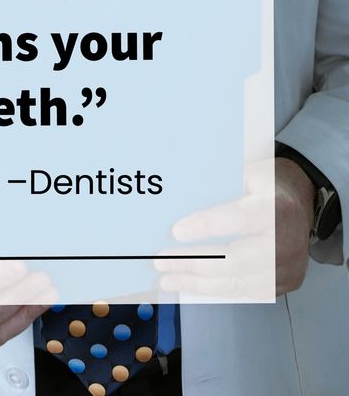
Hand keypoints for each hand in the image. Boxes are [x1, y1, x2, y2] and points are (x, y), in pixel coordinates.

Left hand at [154, 158, 313, 298]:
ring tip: (168, 279)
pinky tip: (192, 285)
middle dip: (193, 264)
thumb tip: (177, 201)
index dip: (205, 227)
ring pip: (237, 283)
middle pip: (234, 260)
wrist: (303, 200)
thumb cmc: (266, 184)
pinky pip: (246, 292)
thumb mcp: (246, 173)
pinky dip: (216, 289)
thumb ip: (219, 187)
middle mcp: (285, 241)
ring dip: (198, 283)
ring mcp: (288, 266)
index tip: (175, 232)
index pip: (237, 219)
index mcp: (274, 207)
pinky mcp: (287, 282)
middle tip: (161, 262)